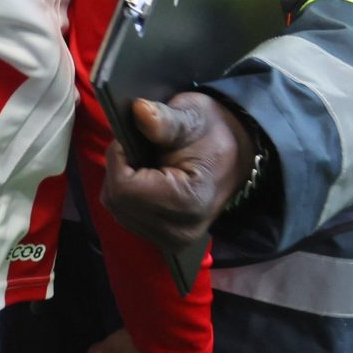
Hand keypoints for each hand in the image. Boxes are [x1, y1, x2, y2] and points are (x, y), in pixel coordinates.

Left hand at [100, 92, 253, 257]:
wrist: (235, 156)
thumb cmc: (212, 133)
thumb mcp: (191, 118)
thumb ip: (164, 119)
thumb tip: (139, 110)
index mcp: (187, 203)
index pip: (124, 188)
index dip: (119, 158)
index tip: (131, 139)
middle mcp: (179, 232)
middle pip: (117, 200)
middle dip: (119, 169)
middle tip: (140, 149)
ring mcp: (171, 241)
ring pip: (117, 208)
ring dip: (122, 181)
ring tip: (146, 164)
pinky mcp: (164, 242)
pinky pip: (125, 215)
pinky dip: (127, 194)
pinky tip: (145, 180)